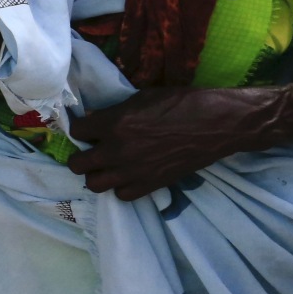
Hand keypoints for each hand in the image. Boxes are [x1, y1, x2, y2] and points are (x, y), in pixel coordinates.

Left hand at [67, 87, 255, 199]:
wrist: (215, 124)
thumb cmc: (181, 103)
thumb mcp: (141, 98)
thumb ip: (116, 112)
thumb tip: (97, 119)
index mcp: (114, 123)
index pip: (77, 131)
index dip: (81, 129)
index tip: (87, 129)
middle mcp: (117, 150)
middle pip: (78, 164)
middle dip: (80, 156)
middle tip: (90, 151)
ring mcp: (132, 171)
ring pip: (94, 184)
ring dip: (97, 175)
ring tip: (106, 167)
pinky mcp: (150, 185)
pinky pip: (122, 195)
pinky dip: (121, 187)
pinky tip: (127, 176)